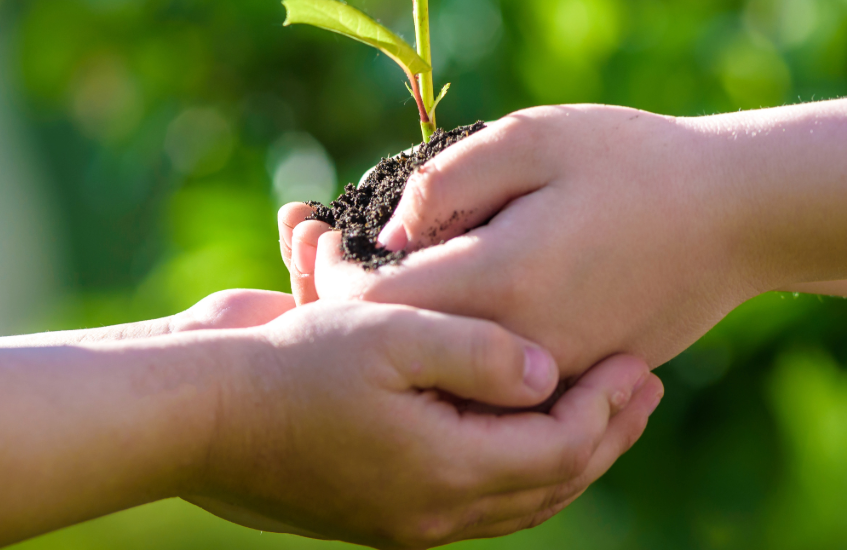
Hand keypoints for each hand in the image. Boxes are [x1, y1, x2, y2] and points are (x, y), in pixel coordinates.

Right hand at [191, 299, 662, 545]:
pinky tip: (522, 423)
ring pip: (515, 495)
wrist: (201, 411)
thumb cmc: (294, 364)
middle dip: (605, 434)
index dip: (607, 407)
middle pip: (549, 482)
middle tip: (646, 387)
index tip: (640, 360)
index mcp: (444, 473)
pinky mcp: (381, 495)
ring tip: (602, 407)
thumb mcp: (393, 336)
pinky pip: (473, 491)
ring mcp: (405, 510)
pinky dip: (515, 459)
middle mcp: (433, 507)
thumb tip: (548, 371)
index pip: (559, 450)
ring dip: (567, 450)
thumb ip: (478, 353)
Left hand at [279, 104, 754, 371]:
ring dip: (385, 322)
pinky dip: (438, 339)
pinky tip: (427, 289)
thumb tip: (387, 232)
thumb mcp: (535, 137)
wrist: (736, 216)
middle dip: (340, 297)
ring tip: (357, 264)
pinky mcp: (571, 375)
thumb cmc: (634, 162)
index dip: (326, 271)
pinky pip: (483, 376)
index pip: (372, 305)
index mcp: (500, 284)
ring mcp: (548, 373)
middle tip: (311, 242)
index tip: (313, 227)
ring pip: (435, 369)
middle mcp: (517, 349)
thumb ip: (451, 180)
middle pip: (395, 348)